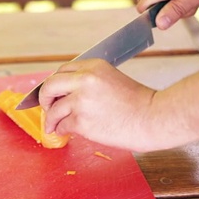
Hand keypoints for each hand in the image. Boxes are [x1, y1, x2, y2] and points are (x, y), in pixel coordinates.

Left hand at [38, 59, 156, 151]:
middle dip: (44, 98)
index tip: (52, 93)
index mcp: (94, 66)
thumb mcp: (113, 80)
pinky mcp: (81, 120)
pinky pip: (62, 125)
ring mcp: (81, 101)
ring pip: (53, 109)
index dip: (55, 84)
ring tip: (53, 125)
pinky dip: (61, 130)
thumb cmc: (139, 103)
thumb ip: (90, 82)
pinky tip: (65, 131)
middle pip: (50, 85)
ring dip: (51, 119)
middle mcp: (85, 80)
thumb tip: (67, 94)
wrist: (154, 118)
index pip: (62, 71)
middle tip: (46, 107)